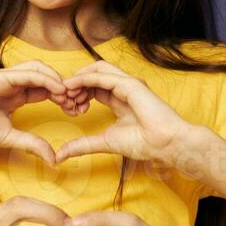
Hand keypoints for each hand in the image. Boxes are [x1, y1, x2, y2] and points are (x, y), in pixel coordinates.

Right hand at [0, 60, 83, 164]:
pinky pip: (26, 73)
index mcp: (15, 95)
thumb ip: (31, 144)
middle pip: (46, 76)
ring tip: (69, 95)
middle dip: (64, 87)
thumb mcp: (9, 138)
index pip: (45, 89)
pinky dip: (44, 78)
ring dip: (57, 80)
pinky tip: (56, 89)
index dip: (62, 96)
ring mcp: (5, 78)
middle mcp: (12, 83)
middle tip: (78, 103)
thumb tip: (54, 159)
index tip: (76, 110)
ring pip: (38, 69)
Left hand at [52, 61, 198, 169]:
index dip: (78, 93)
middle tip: (62, 97)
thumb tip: (60, 155)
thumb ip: (83, 145)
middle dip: (76, 84)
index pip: (94, 87)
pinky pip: (102, 76)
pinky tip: (73, 87)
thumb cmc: (144, 143)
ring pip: (97, 70)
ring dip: (78, 78)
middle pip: (94, 75)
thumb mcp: (105, 142)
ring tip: (65, 91)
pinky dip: (85, 79)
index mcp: (120, 98)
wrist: (165, 144)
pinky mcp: (130, 84)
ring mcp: (128, 83)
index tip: (66, 106)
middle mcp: (124, 87)